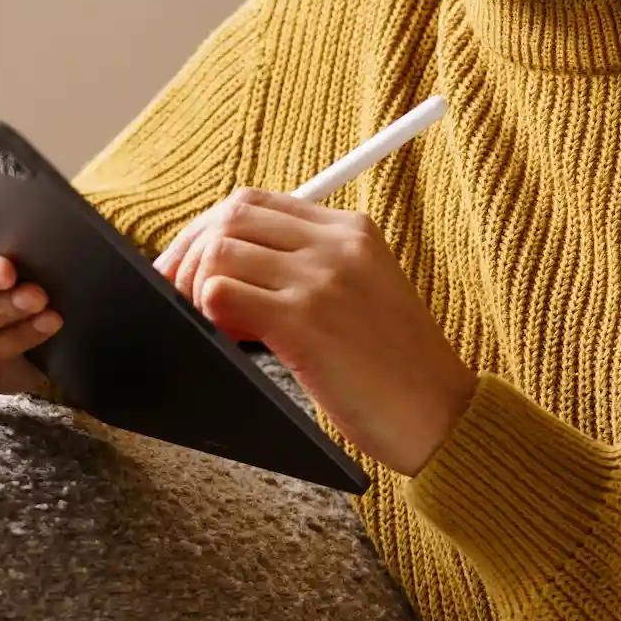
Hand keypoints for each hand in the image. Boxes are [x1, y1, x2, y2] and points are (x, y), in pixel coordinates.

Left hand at [154, 188, 473, 473]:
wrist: (443, 417)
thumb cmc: (397, 370)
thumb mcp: (365, 294)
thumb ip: (310, 270)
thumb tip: (225, 266)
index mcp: (352, 231)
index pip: (254, 204)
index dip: (207, 231)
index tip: (187, 266)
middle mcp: (337, 245)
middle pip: (230, 217)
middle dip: (189, 253)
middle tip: (177, 296)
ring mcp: (322, 280)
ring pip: (219, 251)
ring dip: (197, 288)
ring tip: (216, 325)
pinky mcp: (305, 322)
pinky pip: (222, 293)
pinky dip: (207, 312)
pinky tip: (227, 337)